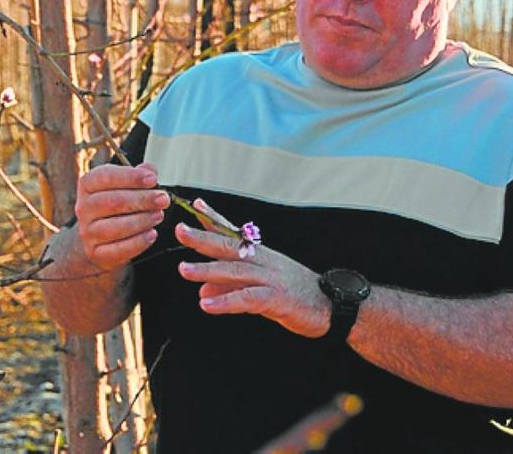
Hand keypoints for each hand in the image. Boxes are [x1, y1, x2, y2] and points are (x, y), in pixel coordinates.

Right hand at [73, 162, 169, 270]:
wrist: (99, 238)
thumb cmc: (114, 206)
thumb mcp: (123, 185)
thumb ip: (138, 175)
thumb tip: (150, 170)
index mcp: (88, 185)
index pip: (105, 176)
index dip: (130, 177)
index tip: (152, 179)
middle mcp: (84, 207)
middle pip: (113, 202)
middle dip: (142, 199)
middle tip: (163, 199)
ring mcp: (88, 231)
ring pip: (115, 227)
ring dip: (142, 220)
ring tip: (158, 215)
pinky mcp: (96, 252)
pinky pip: (118, 249)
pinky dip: (138, 242)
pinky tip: (151, 234)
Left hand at [176, 200, 331, 337]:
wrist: (333, 307)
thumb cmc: (296, 296)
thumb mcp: (260, 288)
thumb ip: (231, 287)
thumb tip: (202, 291)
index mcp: (261, 255)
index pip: (234, 234)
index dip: (214, 219)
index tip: (195, 205)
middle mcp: (264, 261)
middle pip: (229, 247)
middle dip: (202, 238)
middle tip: (179, 230)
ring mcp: (271, 278)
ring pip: (235, 270)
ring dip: (207, 270)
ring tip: (184, 269)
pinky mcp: (277, 299)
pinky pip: (247, 298)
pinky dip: (226, 301)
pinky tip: (207, 305)